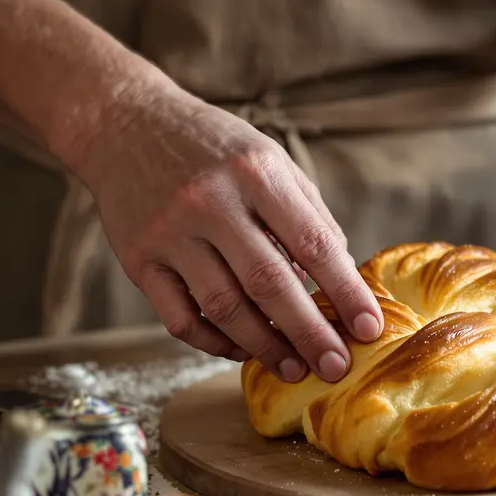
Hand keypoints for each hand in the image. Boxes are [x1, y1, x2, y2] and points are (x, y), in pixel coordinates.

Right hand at [70, 82, 382, 382]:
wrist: (125, 125)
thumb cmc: (214, 148)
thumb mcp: (270, 160)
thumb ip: (309, 214)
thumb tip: (343, 275)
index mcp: (256, 173)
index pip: (313, 244)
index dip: (346, 292)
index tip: (370, 329)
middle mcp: (210, 202)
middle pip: (269, 283)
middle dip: (310, 333)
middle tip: (337, 368)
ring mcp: (170, 233)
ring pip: (224, 307)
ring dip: (265, 346)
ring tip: (294, 369)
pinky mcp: (138, 259)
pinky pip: (180, 318)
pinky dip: (215, 342)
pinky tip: (242, 350)